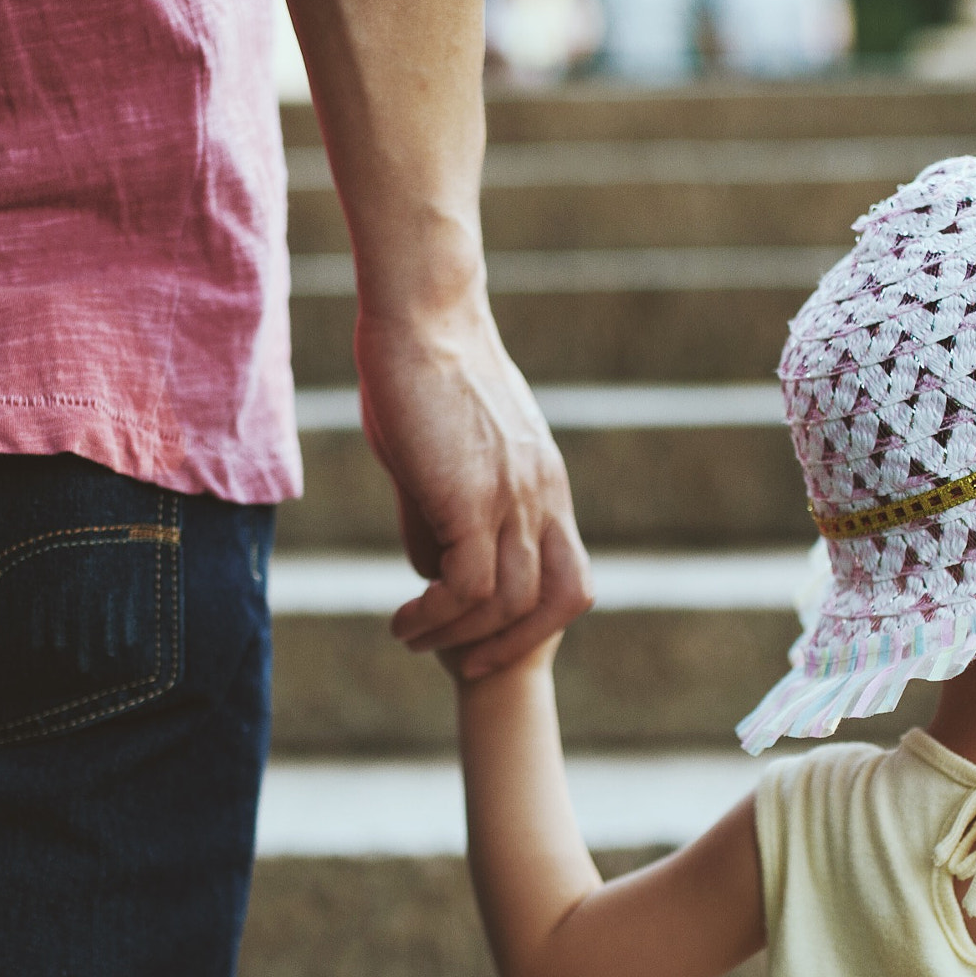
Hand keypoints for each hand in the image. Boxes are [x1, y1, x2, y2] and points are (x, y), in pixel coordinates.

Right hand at [357, 296, 593, 677]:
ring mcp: (514, 497)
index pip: (570, 571)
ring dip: (459, 636)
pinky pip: (469, 586)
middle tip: (463, 664)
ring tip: (408, 636)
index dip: (536, 616)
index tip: (487, 635)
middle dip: (515, 644)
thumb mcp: (438, 452)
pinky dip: (438, 616)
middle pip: (563, 598)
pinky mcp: (472, 497)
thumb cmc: (420, 368)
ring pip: (510, 602)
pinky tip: (405, 618)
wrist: (423, 312)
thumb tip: (428, 567)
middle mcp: (543, 495)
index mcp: (544, 484)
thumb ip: (439, 512)